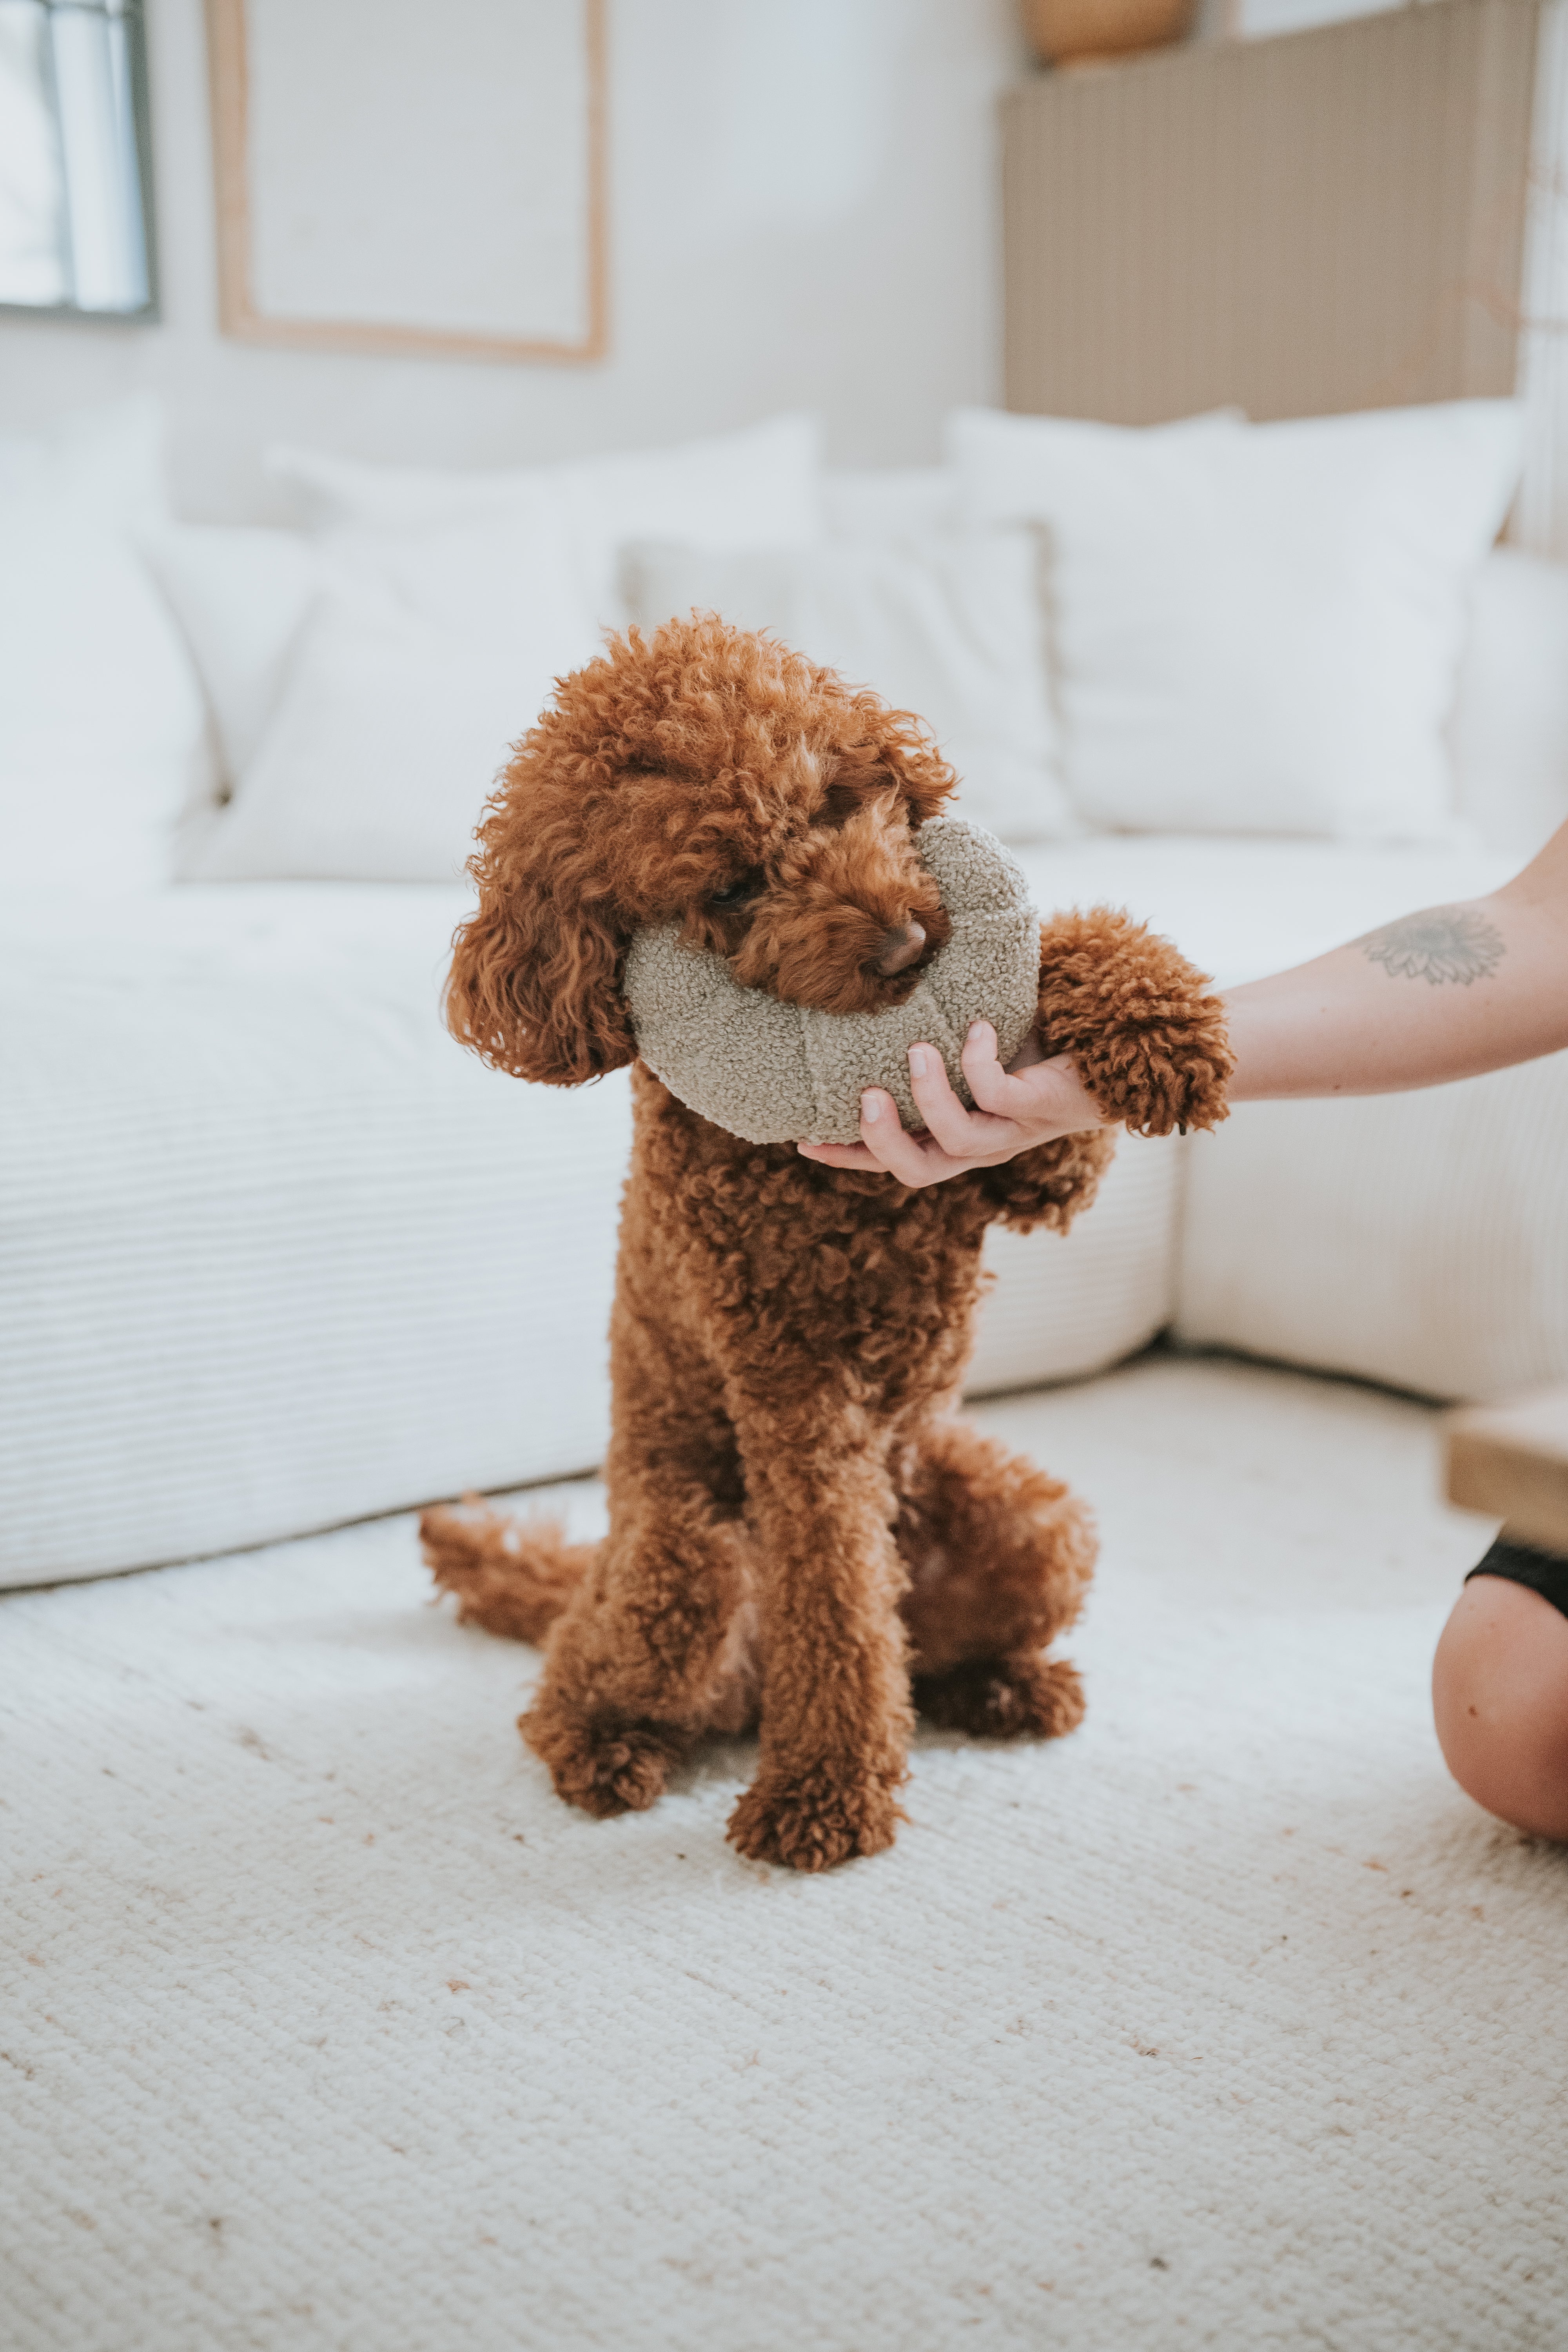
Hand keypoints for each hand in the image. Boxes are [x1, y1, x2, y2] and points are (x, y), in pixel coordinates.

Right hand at [797, 1021, 1111, 1187]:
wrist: (1111, 1051)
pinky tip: (976, 1028)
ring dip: (928, 1095)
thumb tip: (878, 999)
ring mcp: (1011, 1133)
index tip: (805, 1140)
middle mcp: (982, 1147)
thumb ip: (930, 1042)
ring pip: (954, 1140)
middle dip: (882, 1140)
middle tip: (865, 1095)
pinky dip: (976, 1060)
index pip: (896, 1162)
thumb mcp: (971, 1051)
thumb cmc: (1039, 1049)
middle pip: (917, 1172)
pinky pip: (995, 1095)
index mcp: (958, 1140)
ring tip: (918, 1050)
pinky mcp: (1039, 1110)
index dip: (850, 1157)